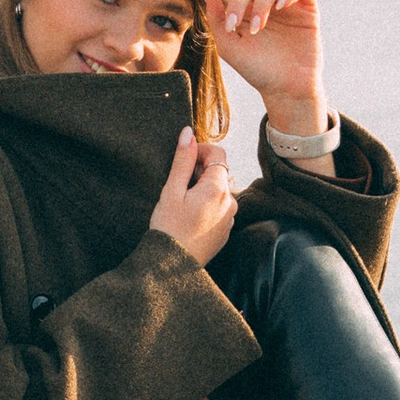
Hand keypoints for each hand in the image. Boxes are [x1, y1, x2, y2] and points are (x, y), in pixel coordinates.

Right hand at [149, 125, 235, 264]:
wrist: (173, 265)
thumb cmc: (169, 227)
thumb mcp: (171, 190)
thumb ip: (182, 160)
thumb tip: (188, 133)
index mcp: (218, 189)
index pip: (218, 153)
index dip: (200, 150)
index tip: (184, 157)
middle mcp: (230, 202)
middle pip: (219, 172)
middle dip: (200, 170)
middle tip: (177, 181)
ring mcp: (230, 218)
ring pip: (219, 190)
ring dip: (203, 187)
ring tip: (181, 200)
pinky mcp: (225, 230)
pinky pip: (219, 207)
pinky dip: (206, 204)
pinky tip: (188, 215)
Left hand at [202, 0, 327, 135]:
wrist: (285, 89)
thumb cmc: (256, 69)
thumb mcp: (228, 46)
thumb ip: (216, 16)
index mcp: (242, 8)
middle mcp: (263, 1)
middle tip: (236, 24)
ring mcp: (285, 3)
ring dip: (262, 1)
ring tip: (259, 27)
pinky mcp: (307, 8)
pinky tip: (282, 6)